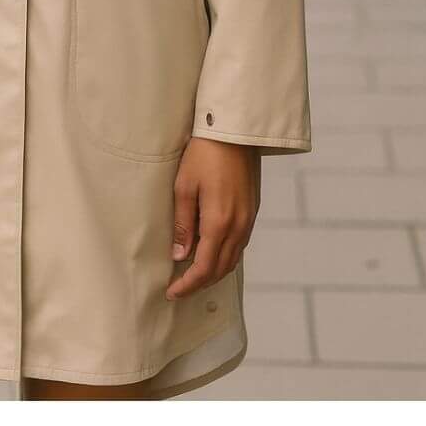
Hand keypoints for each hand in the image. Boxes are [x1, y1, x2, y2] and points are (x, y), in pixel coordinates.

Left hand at [167, 138, 261, 299]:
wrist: (236, 132)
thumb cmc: (205, 156)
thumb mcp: (184, 189)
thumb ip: (183, 225)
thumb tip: (180, 255)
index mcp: (219, 222)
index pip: (204, 267)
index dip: (188, 284)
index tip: (172, 292)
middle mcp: (239, 225)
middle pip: (222, 268)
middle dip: (201, 283)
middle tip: (180, 289)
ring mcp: (249, 218)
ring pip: (233, 258)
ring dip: (214, 272)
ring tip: (194, 275)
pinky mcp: (253, 210)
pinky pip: (240, 244)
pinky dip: (226, 257)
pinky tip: (212, 253)